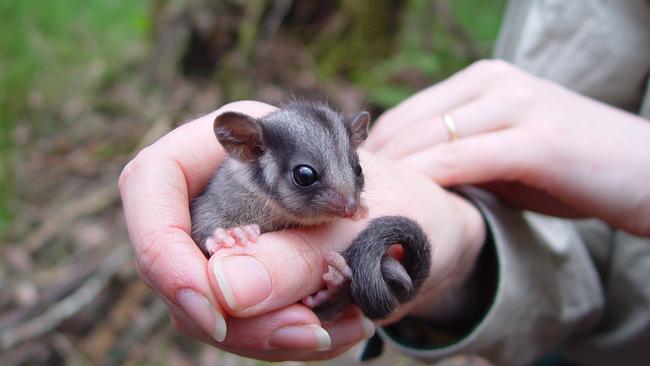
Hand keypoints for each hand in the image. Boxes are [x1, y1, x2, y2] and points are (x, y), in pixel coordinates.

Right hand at [119, 101, 485, 360]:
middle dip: (232, 311)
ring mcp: (232, 238)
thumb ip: (292, 254)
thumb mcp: (362, 226)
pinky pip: (240, 321)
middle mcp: (225, 190)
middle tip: (308, 332)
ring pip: (206, 301)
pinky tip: (341, 328)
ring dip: (265, 332)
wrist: (437, 240)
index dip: (159, 244)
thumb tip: (221, 290)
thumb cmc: (408, 208)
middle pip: (174, 256)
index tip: (208, 306)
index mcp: (241, 144)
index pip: (154, 180)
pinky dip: (284, 337)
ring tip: (339, 330)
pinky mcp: (249, 280)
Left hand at [365, 60, 649, 235]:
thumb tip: (410, 178)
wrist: (647, 172)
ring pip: (429, 139)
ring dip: (394, 175)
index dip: (375, 152)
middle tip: (349, 200)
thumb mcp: (505, 152)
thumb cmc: (570, 168)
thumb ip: (462, 153)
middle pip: (409, 124)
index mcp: (482, 80)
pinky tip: (410, 201)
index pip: (406, 114)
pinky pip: (461, 160)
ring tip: (368, 207)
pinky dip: (429, 180)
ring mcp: (517, 105)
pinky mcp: (536, 139)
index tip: (354, 186)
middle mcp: (495, 83)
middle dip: (376, 165)